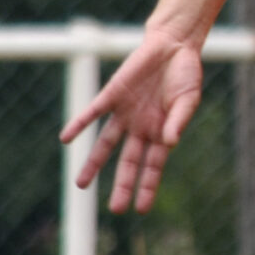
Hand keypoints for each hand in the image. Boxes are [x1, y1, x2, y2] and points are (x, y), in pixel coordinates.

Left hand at [60, 31, 204, 211]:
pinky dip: (79, 125)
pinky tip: (66, 139)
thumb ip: (179, 120)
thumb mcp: (188, 99)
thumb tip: (170, 143)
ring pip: (106, 144)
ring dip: (93, 163)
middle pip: (128, 162)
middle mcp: (140, 128)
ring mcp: (124, 113)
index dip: (147, 187)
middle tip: (116, 209)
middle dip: (121, 185)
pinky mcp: (112, 95)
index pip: (153, 166)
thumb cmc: (185, 74)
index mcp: (161, 132)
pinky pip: (92, 113)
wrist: (172, 45)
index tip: (142, 209)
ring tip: (81, 185)